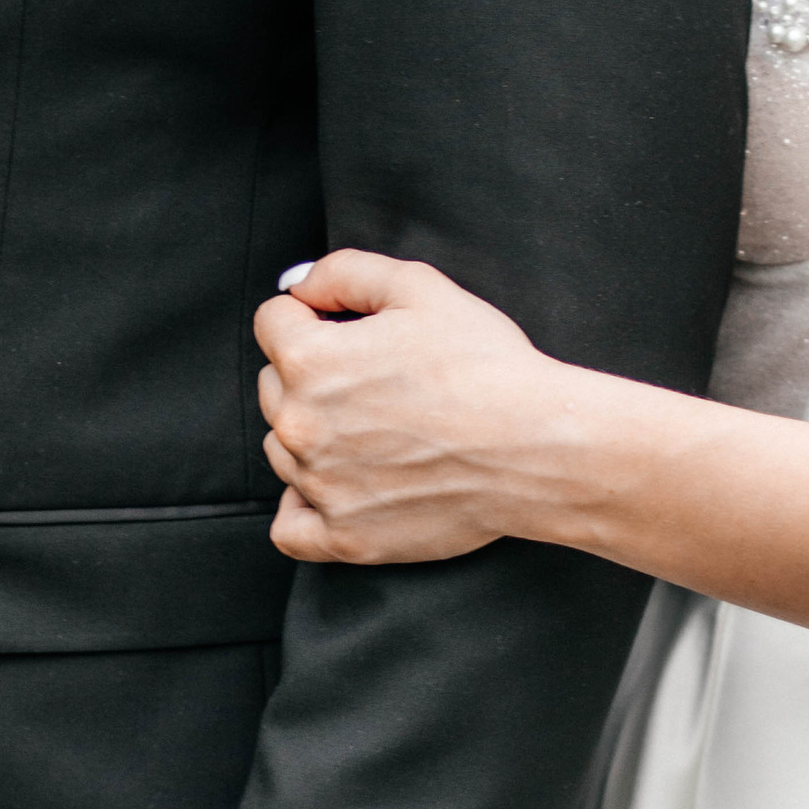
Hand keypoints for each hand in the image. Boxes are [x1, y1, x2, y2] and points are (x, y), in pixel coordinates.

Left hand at [253, 248, 553, 564]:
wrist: (537, 447)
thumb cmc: (486, 368)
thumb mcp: (419, 286)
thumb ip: (344, 272)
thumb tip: (301, 286)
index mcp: (309, 360)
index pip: (272, 321)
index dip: (311, 315)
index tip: (344, 327)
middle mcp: (300, 425)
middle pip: (273, 385)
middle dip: (310, 372)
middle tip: (374, 378)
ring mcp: (319, 486)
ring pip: (282, 449)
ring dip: (312, 434)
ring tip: (376, 428)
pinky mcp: (345, 537)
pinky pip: (289, 527)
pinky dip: (303, 506)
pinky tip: (335, 484)